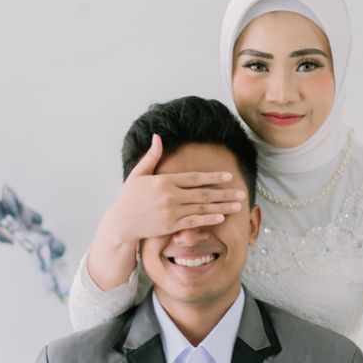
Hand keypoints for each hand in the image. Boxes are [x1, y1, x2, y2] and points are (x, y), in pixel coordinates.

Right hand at [102, 134, 246, 243]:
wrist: (120, 222)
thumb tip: (157, 137)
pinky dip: (207, 220)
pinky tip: (221, 217)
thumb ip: (151, 156)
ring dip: (222, 207)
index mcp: (164, 180)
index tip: (229, 177)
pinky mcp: (170, 225)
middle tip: (242, 193)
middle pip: (203, 194)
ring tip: (237, 206)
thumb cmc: (129, 197)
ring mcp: (171, 211)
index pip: (194, 178)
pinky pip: (193, 222)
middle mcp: (170, 195)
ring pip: (202, 209)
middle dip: (224, 193)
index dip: (213, 177)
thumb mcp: (138, 173)